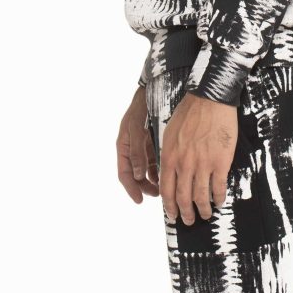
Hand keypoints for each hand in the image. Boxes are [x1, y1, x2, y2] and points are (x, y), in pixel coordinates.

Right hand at [117, 86, 159, 203]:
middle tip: (158, 195)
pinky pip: (155, 162)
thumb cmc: (141, 109)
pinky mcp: (153, 144)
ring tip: (165, 188)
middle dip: (144, 187)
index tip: (140, 200)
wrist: (153, 92)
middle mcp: (132, 150)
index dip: (131, 188)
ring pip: (146, 170)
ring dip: (153, 181)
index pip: (124, 174)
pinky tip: (169, 175)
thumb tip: (138, 175)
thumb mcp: (136, 129)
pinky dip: (160, 170)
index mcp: (123, 147)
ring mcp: (143, 148)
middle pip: (136, 175)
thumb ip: (137, 152)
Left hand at [159, 91, 236, 225]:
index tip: (172, 214)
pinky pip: (218, 187)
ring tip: (205, 216)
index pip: (166, 190)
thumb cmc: (188, 113)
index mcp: (170, 158)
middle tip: (188, 221)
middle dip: (185, 213)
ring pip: (200, 196)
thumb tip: (170, 172)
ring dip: (203, 210)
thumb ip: (169, 155)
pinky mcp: (220, 162)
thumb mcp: (169, 134)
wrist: (209, 100)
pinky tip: (219, 202)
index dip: (169, 206)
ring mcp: (203, 164)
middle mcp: (184, 165)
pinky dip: (218, 198)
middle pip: (183, 198)